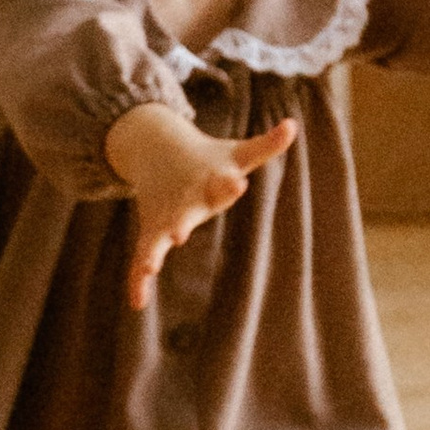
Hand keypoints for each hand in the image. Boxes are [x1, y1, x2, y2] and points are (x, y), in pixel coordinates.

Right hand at [103, 105, 297, 310]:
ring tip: (151, 267)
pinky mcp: (151, 230)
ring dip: (155, 251)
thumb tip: (293, 125)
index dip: (229, 185)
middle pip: (185, 212)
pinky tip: (137, 304)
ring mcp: (166, 215)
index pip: (223, 183)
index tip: (237, 184)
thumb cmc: (209, 157)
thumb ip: (267, 145)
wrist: (157, 148)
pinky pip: (142, 257)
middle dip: (182, 222)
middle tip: (180, 234)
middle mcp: (186, 199)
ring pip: (158, 236)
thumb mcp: (239, 152)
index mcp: (210, 180)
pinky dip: (137, 280)